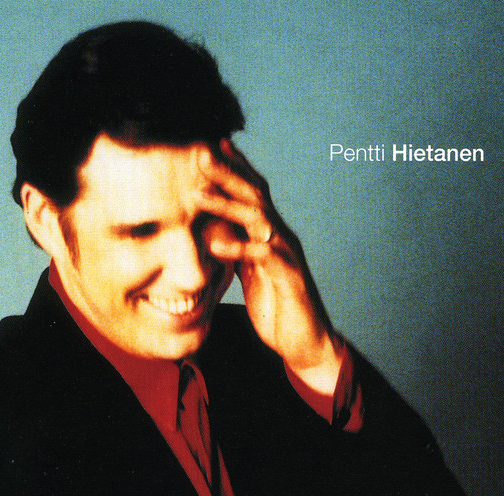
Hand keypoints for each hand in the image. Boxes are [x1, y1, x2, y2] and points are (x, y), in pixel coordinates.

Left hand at [196, 139, 341, 394]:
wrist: (306, 341)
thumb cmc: (277, 306)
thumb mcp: (251, 274)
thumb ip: (237, 250)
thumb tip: (214, 231)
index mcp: (270, 236)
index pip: (253, 195)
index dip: (235, 170)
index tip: (211, 147)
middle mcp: (281, 238)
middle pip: (256, 196)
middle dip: (229, 173)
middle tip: (203, 152)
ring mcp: (287, 256)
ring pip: (259, 220)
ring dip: (227, 204)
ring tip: (198, 194)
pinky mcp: (290, 278)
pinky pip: (265, 257)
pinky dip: (240, 248)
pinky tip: (217, 245)